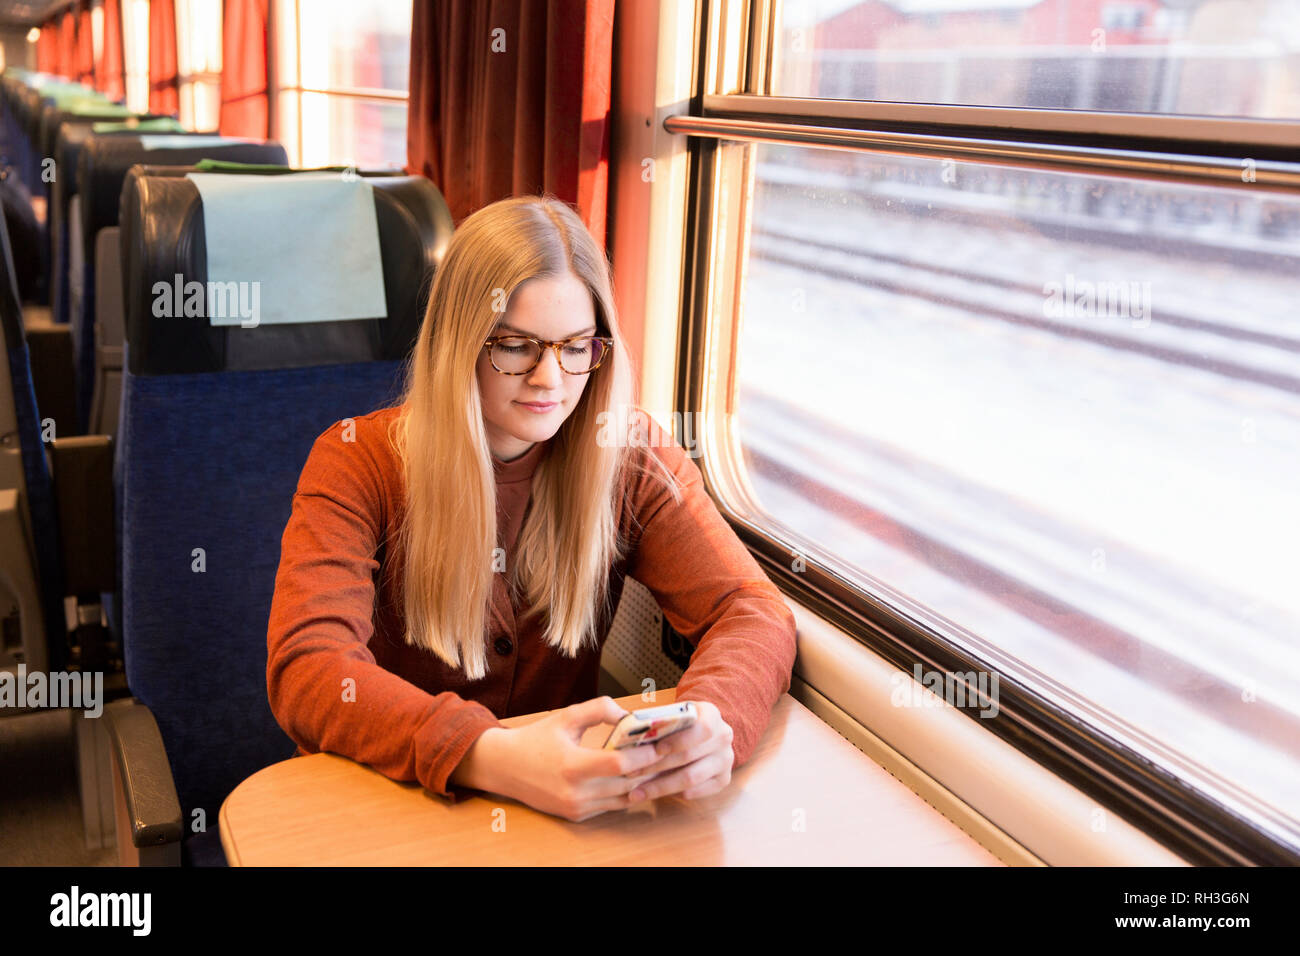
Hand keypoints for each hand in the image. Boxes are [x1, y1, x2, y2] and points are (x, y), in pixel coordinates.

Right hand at [484, 696, 668, 822]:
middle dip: (651, 768)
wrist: (506, 768)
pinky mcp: (577, 815)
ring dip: (643, 783)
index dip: (644, 755)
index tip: (660, 743)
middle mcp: (576, 792)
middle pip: (627, 784)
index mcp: (572, 765)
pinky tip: (637, 777)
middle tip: (669, 752)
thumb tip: (629, 716)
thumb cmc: (536, 739)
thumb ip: (599, 710)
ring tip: (658, 764)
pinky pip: (612, 805)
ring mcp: (577, 807)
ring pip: (624, 798)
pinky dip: (626, 792)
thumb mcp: (566, 717)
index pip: (620, 765)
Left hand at [626, 699, 733, 802]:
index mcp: (711, 714)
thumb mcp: (672, 713)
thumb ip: (655, 720)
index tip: (654, 749)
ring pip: (691, 779)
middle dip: (656, 767)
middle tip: (630, 774)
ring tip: (636, 792)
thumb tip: (624, 727)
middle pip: (689, 756)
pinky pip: (697, 792)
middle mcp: (724, 737)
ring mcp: (725, 760)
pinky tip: (652, 795)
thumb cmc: (680, 723)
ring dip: (660, 787)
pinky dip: (673, 794)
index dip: (677, 740)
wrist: (703, 732)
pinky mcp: (723, 780)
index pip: (701, 728)